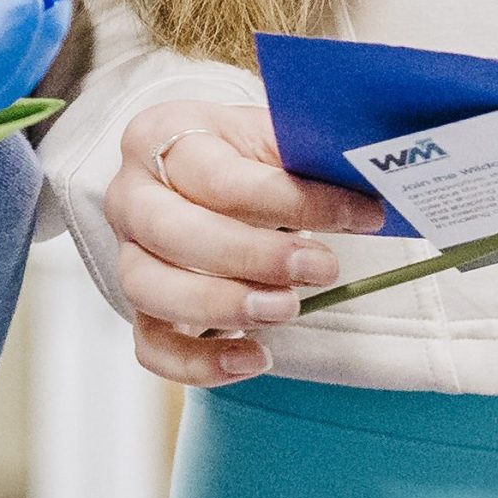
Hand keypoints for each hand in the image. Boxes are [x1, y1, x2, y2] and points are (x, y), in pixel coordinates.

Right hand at [107, 100, 386, 387]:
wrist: (198, 174)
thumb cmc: (238, 155)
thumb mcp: (266, 135)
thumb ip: (303, 154)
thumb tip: (369, 177)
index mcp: (161, 137)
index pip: (220, 174)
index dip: (291, 199)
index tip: (359, 215)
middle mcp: (132, 196)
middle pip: (173, 231)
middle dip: (252, 256)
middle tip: (321, 267)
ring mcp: (128, 256)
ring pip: (149, 288)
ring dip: (222, 304)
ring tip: (288, 309)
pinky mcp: (139, 310)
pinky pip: (152, 347)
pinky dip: (200, 363)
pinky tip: (256, 357)